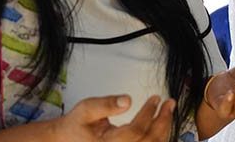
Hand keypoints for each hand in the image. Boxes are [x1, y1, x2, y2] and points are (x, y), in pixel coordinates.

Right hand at [53, 95, 174, 141]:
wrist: (65, 140)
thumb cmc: (76, 125)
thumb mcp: (87, 109)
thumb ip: (106, 104)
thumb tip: (127, 100)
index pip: (135, 131)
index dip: (149, 113)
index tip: (156, 98)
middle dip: (163, 121)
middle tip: (169, 104)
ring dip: (164, 130)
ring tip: (167, 112)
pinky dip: (158, 139)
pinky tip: (161, 127)